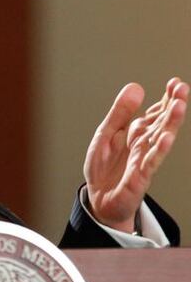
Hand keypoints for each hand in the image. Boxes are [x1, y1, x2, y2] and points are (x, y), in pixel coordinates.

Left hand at [84, 77, 187, 232]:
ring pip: (160, 140)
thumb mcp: (107, 133)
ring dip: (170, 124)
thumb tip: (136, 86)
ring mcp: (144, 160)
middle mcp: (144, 145)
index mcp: (137, 133)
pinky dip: (158, 150)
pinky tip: (165, 138)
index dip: (166, 98)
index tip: (175, 82)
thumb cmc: (105, 168)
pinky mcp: (138, 177)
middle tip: (183, 89)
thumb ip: (120, 112)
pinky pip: (150, 162)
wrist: (98, 199)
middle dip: (172, 106)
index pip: (156, 113)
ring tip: (179, 107)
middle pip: (162, 123)